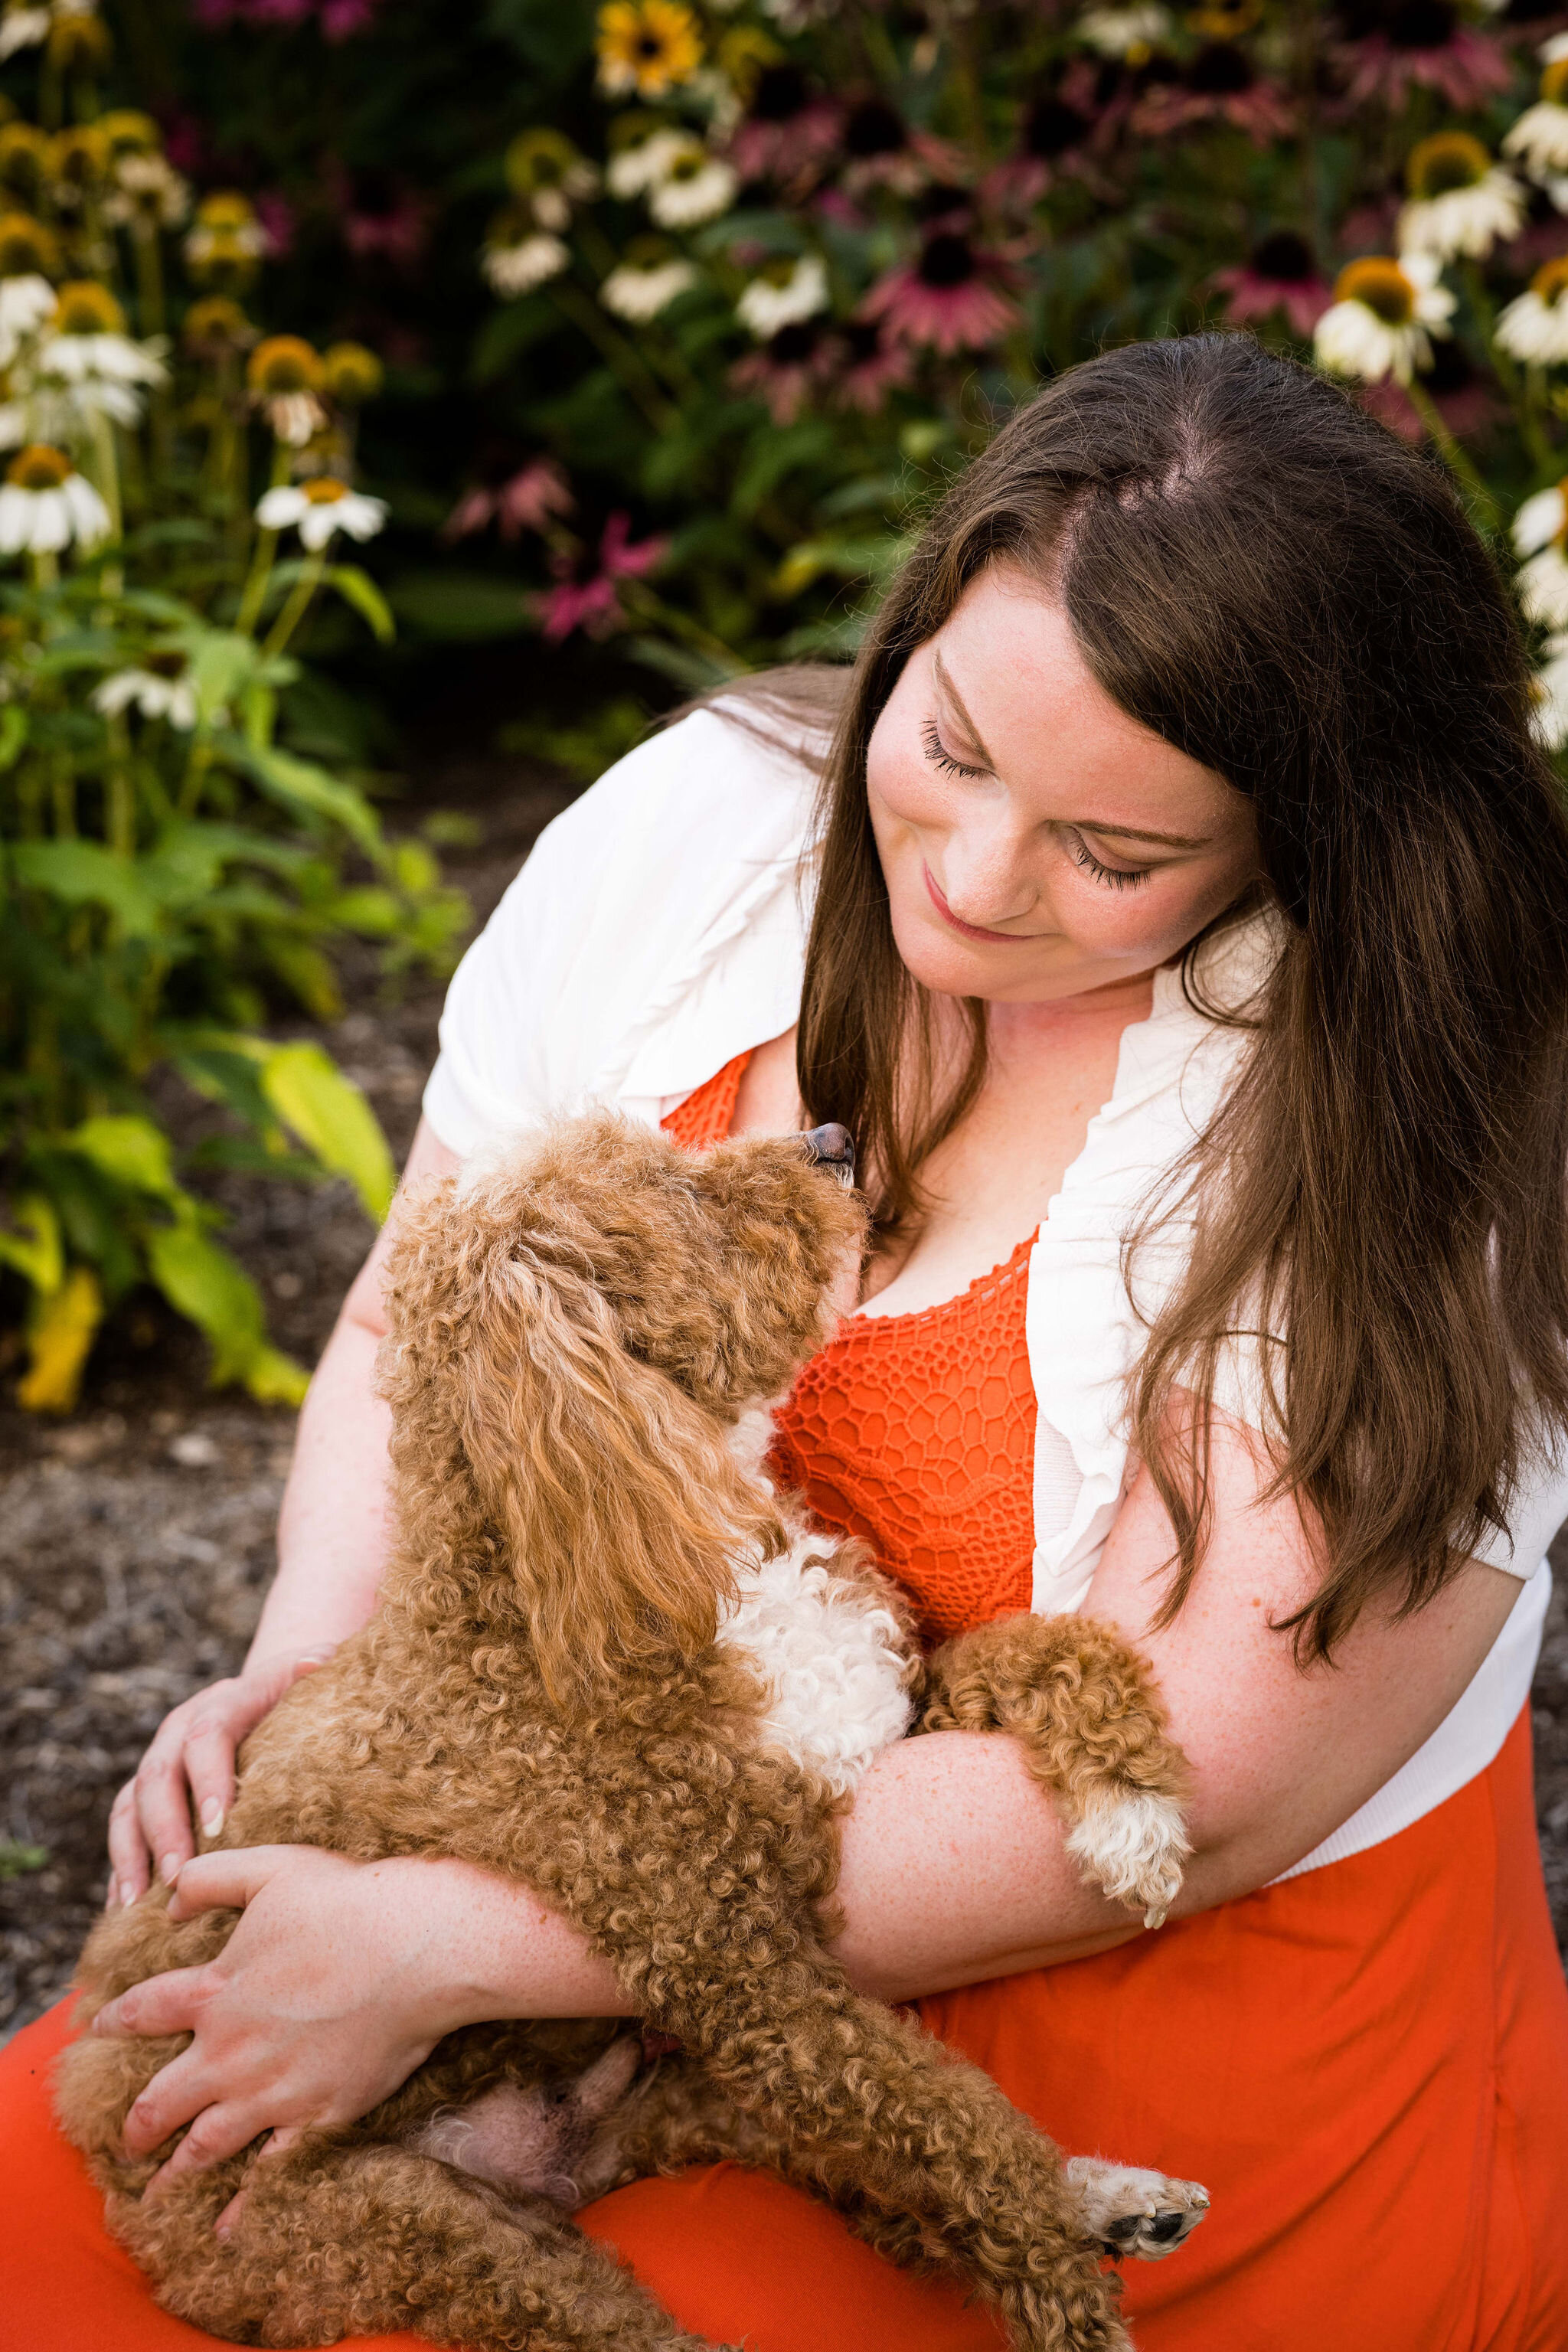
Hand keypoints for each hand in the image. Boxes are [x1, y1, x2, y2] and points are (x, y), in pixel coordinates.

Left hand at [90, 1845, 477, 2219]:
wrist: (418, 1947)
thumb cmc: (348, 1901)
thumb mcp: (270, 1868)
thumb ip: (211, 1879)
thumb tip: (170, 1900)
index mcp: (216, 1990)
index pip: (147, 2011)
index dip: (117, 2021)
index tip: (99, 2031)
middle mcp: (232, 2051)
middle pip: (163, 2100)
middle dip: (139, 2124)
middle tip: (129, 2139)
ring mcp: (273, 2090)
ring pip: (205, 2145)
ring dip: (173, 2172)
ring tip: (155, 2194)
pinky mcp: (318, 2115)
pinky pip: (270, 2171)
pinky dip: (244, 2204)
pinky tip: (226, 2227)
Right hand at [106, 1648, 336, 1906]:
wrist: (266, 1696)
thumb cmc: (299, 1698)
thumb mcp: (308, 1680)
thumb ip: (314, 1672)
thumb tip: (318, 1661)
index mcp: (222, 1702)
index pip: (207, 1736)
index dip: (209, 1779)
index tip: (219, 1825)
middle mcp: (178, 1730)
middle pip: (158, 1777)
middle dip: (165, 1830)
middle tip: (178, 1878)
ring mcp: (157, 1763)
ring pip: (129, 1807)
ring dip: (130, 1856)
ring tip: (136, 1905)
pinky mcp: (144, 1794)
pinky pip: (122, 1831)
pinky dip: (120, 1869)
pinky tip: (122, 1911)